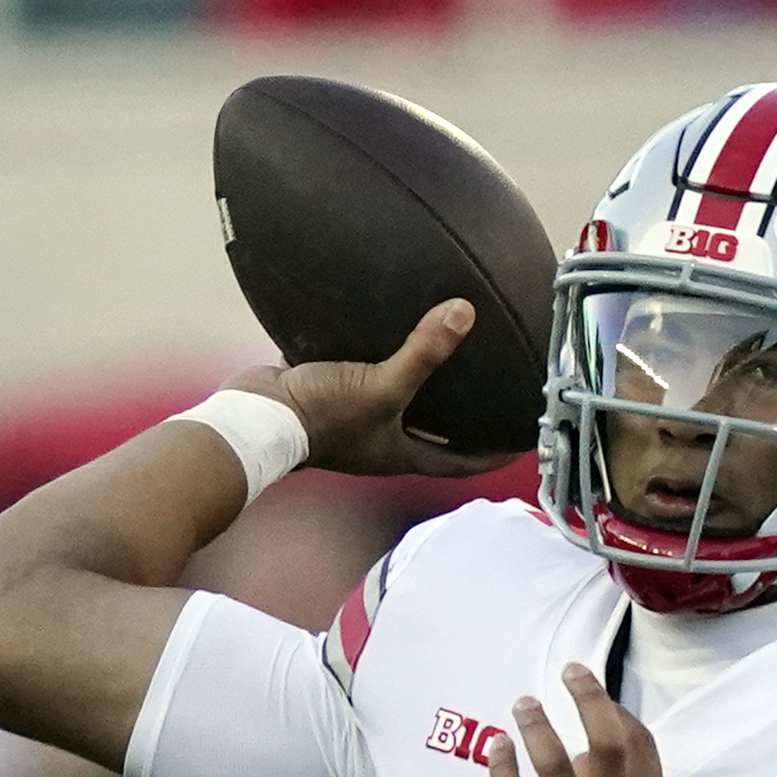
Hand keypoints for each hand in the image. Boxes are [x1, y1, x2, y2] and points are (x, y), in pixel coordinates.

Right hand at [226, 299, 515, 480]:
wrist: (254, 417)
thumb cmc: (319, 418)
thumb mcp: (380, 386)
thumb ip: (422, 353)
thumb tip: (464, 314)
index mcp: (402, 452)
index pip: (462, 461)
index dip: (494, 453)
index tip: (523, 440)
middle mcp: (382, 440)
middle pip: (435, 433)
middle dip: (463, 419)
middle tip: (493, 393)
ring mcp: (355, 420)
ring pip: (400, 403)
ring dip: (421, 385)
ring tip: (447, 356)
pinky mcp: (330, 395)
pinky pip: (365, 376)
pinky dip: (379, 359)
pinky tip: (386, 332)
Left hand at [485, 663, 678, 776]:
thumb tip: (594, 758)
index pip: (640, 747)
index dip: (617, 710)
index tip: (596, 691)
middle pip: (606, 745)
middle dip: (587, 700)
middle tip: (569, 673)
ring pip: (557, 768)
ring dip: (538, 728)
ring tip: (523, 704)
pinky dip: (504, 771)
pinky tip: (497, 748)